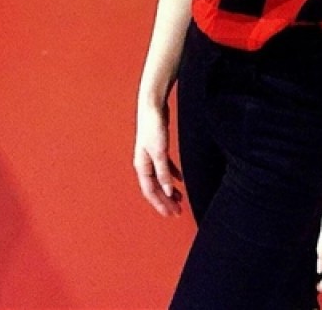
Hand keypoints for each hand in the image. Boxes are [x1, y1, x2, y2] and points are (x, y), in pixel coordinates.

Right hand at [133, 98, 183, 216]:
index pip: (151, 191)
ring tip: (179, 199)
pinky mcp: (158, 148)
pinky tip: (179, 180)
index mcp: (141, 166)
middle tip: (177, 212)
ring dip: (169, 190)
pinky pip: (164, 167)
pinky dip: (172, 175)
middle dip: (165, 201)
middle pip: (155, 188)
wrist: (152, 106)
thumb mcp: (160, 152)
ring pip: (160, 178)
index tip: (171, 214)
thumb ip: (163, 172)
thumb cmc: (153, 127)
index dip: (160, 204)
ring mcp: (151, 156)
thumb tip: (167, 191)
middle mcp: (144, 163)